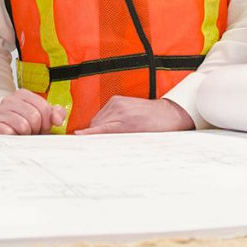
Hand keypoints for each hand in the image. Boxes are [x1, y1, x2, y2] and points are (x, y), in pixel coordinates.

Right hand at [0, 89, 65, 134]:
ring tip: (22, 133)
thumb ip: (55, 113)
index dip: (47, 121)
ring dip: (26, 134)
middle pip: (35, 117)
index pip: (44, 108)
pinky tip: (12, 135)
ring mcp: (0, 111)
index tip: (42, 126)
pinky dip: (14, 137)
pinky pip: (10, 133)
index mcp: (23, 94)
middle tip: (31, 131)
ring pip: (23, 126)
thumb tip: (58, 120)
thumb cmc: (22, 120)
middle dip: (36, 128)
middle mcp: (10, 100)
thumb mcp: (40, 114)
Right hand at [75, 97, 194, 134]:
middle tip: (95, 147)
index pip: (100, 129)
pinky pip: (102, 113)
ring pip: (97, 119)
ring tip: (108, 137)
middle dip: (94, 135)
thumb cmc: (158, 130)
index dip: (87, 135)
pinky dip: (103, 122)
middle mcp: (120, 109)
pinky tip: (112, 127)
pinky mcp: (116, 99)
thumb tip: (103, 146)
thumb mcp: (140, 140)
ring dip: (98, 128)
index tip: (76, 138)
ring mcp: (117, 102)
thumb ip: (120, 141)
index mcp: (126, 121)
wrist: (170, 113)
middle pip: (95, 125)